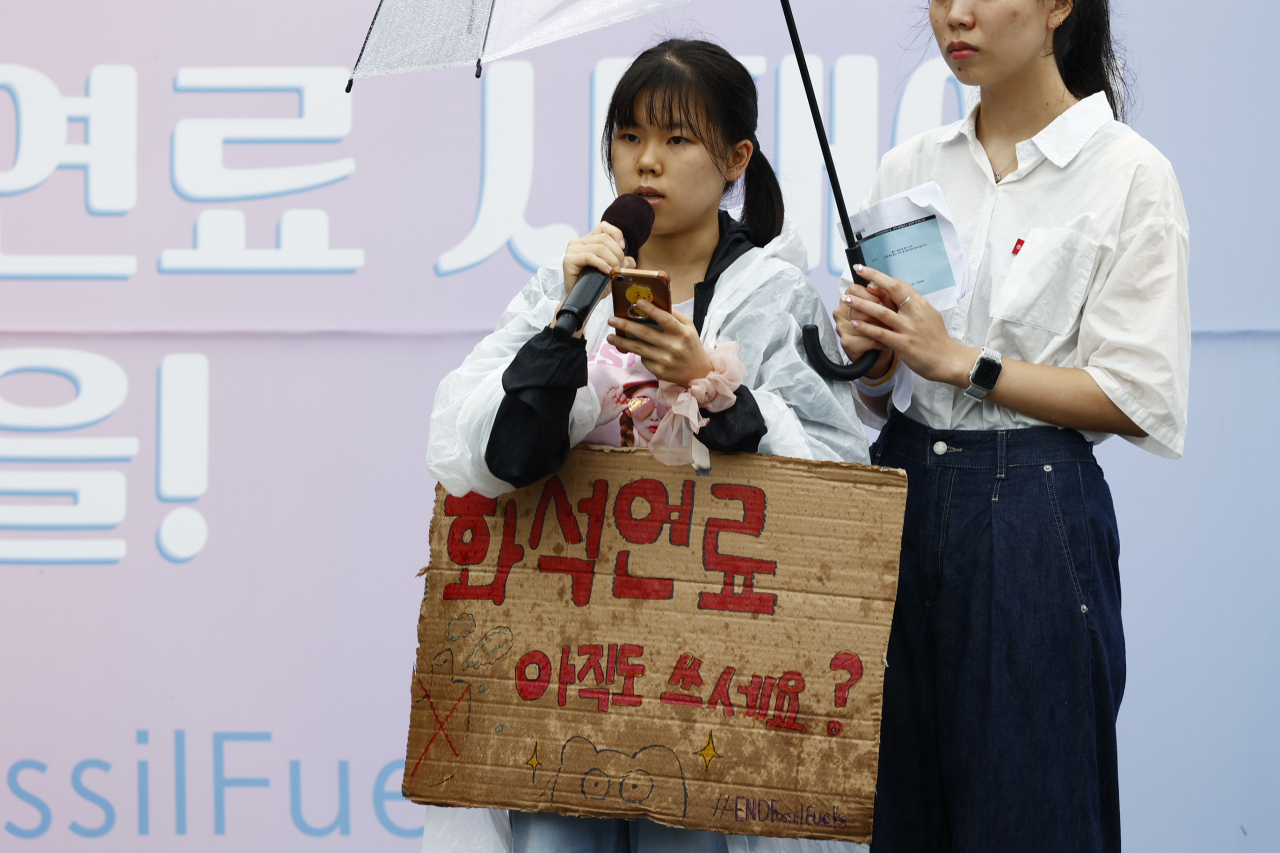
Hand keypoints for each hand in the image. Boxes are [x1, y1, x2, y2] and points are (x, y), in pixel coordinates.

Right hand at [562, 222, 634, 297]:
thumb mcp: (613, 271)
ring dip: (611, 260)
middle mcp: (578, 242)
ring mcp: (572, 250)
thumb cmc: (595, 285)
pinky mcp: (569, 260)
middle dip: (617, 253)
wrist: (582, 300)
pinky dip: (601, 264)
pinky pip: (590, 257)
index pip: (604, 227)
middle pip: (604, 238)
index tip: (623, 248)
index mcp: (588, 240)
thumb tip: (630, 261)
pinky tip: (607, 271)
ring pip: (599, 247)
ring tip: (614, 271)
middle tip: (620, 267)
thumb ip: (622, 263)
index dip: (616, 234)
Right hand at [597, 384, 628, 424]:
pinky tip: (617, 386)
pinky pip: (609, 388)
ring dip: (619, 391)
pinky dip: (613, 386)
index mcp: (617, 405)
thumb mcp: (615, 414)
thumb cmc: (606, 417)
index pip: (623, 400)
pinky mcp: (604, 394)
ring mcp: (609, 397)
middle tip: (621, 399)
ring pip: (616, 391)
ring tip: (618, 395)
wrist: (597, 417)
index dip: (626, 399)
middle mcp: (613, 400)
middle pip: (620, 395)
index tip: (627, 401)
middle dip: (622, 396)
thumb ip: (621, 409)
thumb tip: (627, 404)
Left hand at [607, 301, 713, 386]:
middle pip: (646, 333)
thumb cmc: (690, 345)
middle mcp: (673, 346)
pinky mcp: (659, 371)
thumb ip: (675, 316)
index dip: (651, 310)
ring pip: (639, 348)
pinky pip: (643, 358)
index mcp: (682, 332)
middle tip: (612, 320)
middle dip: (626, 325)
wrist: (698, 373)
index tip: (637, 302)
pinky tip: (631, 348)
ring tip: (610, 336)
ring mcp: (665, 360)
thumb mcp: (689, 327)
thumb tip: (655, 303)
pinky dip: (636, 352)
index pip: (665, 319)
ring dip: (622, 341)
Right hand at [834, 281, 896, 378]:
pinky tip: (887, 343)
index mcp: (847, 299)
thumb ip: (883, 295)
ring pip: (863, 323)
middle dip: (878, 312)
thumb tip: (882, 286)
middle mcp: (840, 312)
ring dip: (881, 327)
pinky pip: (867, 339)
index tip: (882, 301)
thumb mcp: (884, 307)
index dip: (871, 294)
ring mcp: (842, 328)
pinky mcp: (847, 343)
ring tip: (892, 330)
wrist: (877, 350)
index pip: (854, 289)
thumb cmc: (881, 325)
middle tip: (892, 317)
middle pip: (859, 306)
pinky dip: (880, 342)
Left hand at [842, 265, 974, 385]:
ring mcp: (908, 328)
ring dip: (862, 304)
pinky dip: (866, 327)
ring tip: (848, 299)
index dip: (883, 277)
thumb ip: (914, 306)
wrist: (948, 360)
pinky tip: (855, 322)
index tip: (868, 272)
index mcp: (921, 304)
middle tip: (858, 271)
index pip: (901, 284)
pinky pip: (880, 333)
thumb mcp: (929, 316)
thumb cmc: (937, 339)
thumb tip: (899, 296)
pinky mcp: (902, 344)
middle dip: (874, 278)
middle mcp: (914, 313)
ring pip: (881, 311)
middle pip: (893, 290)